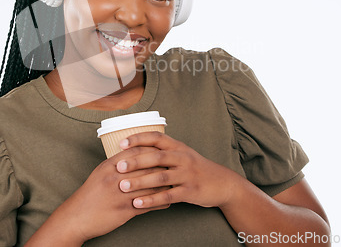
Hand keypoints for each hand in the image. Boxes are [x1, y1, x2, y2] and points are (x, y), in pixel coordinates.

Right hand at [51, 146, 170, 243]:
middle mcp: (116, 178)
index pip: (136, 152)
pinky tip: (167, 201)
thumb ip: (117, 163)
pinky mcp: (125, 211)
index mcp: (109, 166)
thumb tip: (134, 155)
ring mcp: (121, 195)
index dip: (152, 150)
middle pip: (146, 166)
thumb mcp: (100, 172)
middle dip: (162, 166)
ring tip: (173, 183)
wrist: (77, 217)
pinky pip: (148, 204)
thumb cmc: (90, 194)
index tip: (162, 150)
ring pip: (150, 185)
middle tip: (173, 165)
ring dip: (164, 185)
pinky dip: (160, 202)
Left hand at [116, 132, 241, 209]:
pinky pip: (168, 196)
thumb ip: (162, 151)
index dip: (138, 138)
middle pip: (156, 156)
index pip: (156, 137)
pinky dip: (151, 200)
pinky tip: (137, 203)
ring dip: (140, 182)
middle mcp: (182, 158)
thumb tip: (134, 149)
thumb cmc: (195, 168)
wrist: (222, 183)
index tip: (121, 143)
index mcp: (178, 146)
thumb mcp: (181, 154)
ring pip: (160, 177)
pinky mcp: (190, 191)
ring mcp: (187, 175)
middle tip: (119, 166)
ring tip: (122, 186)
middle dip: (136, 161)